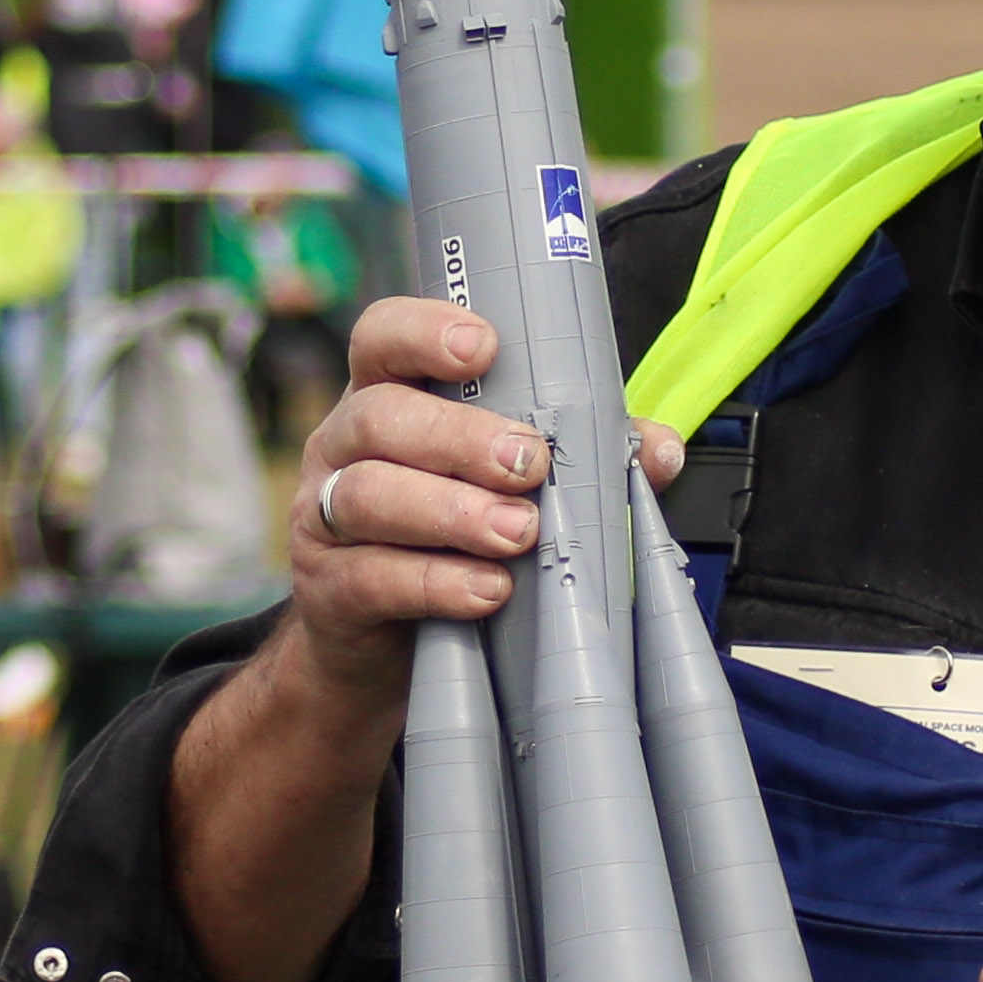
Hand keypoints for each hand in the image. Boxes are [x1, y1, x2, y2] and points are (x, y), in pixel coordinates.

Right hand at [265, 298, 682, 718]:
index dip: (424, 332)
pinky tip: (488, 590)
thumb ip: (582, 457)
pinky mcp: (327, 588)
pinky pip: (370, 576)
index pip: (382, 337)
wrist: (387, 649)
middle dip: (459, 438)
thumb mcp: (508, 488)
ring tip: (518, 533)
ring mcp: (323, 516)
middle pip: (379, 416)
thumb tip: (659, 451)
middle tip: (528, 464)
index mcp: (389, 398)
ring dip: (451, 511)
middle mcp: (344, 446)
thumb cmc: (452, 540)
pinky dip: (436, 583)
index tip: (483, 349)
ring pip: (368, 494)